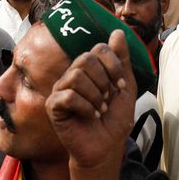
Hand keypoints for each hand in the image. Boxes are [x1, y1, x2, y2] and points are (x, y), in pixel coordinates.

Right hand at [45, 30, 136, 169]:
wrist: (106, 148)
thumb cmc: (114, 121)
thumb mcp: (125, 88)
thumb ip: (121, 61)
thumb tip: (117, 31)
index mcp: (89, 70)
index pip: (97, 50)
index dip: (113, 66)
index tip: (120, 87)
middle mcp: (72, 76)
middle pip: (85, 60)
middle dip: (103, 81)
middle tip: (107, 99)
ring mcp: (60, 90)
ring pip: (76, 76)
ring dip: (95, 96)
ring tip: (99, 110)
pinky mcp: (53, 106)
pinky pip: (68, 96)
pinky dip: (85, 107)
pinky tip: (90, 116)